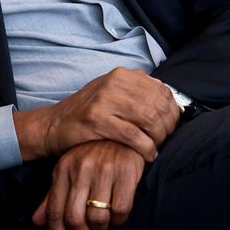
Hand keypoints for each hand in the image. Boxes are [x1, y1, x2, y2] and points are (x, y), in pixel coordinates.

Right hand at [13, 68, 178, 161]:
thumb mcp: (113, 93)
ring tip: (155, 148)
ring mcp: (104, 99)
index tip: (171, 127)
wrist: (55, 124)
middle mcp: (114, 82)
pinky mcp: (97, 119)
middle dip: (167, 128)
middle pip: (158, 106)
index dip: (173, 111)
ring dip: (158, 139)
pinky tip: (147, 154)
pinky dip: (146, 148)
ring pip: (149, 120)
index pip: (163, 91)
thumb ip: (138, 92)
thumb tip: (171, 99)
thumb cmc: (89, 113)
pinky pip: (133, 135)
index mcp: (122, 74)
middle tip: (163, 141)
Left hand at [31, 140, 145, 229]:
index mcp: (62, 170)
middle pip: (74, 218)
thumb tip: (36, 223)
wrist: (123, 132)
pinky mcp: (126, 171)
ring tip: (104, 224)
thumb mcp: (69, 172)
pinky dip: (119, 221)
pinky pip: (121, 210)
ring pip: (98, 217)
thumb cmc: (93, 156)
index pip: (54, 211)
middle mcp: (80, 169)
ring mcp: (104, 169)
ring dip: (101, 229)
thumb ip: (53, 197)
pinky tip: (118, 215)